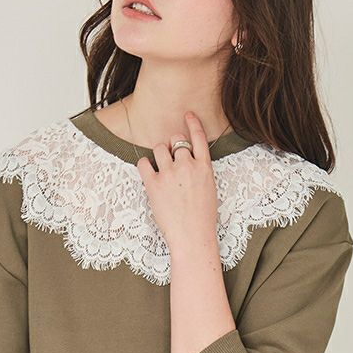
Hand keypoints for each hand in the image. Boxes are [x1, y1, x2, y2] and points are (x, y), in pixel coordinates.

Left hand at [136, 111, 218, 252]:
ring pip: (159, 148)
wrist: (192, 237)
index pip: (199, 137)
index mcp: (204, 167)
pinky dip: (144, 165)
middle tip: (171, 159)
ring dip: (158, 155)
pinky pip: (143, 163)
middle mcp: (187, 166)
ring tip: (161, 169)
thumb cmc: (203, 218)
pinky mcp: (153, 184)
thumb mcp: (209, 190)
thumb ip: (200, 171)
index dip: (192, 122)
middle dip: (172, 146)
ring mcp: (169, 174)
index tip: (187, 114)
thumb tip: (188, 161)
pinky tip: (148, 173)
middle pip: (176, 140)